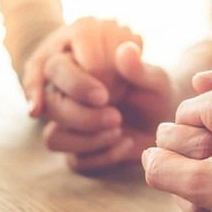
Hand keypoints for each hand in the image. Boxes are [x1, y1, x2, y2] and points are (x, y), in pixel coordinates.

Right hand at [24, 19, 172, 170]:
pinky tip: (126, 144)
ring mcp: (64, 122)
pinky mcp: (75, 150)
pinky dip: (102, 156)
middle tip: (116, 117)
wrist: (161, 122)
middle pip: (49, 104)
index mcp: (73, 61)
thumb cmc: (153, 92)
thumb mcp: (154, 78)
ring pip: (53, 138)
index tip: (106, 94)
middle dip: (82, 116)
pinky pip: (73, 160)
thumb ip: (138, 68)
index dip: (77, 84)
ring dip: (87, 139)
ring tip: (119, 130)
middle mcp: (61, 90)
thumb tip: (125, 51)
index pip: (55, 68)